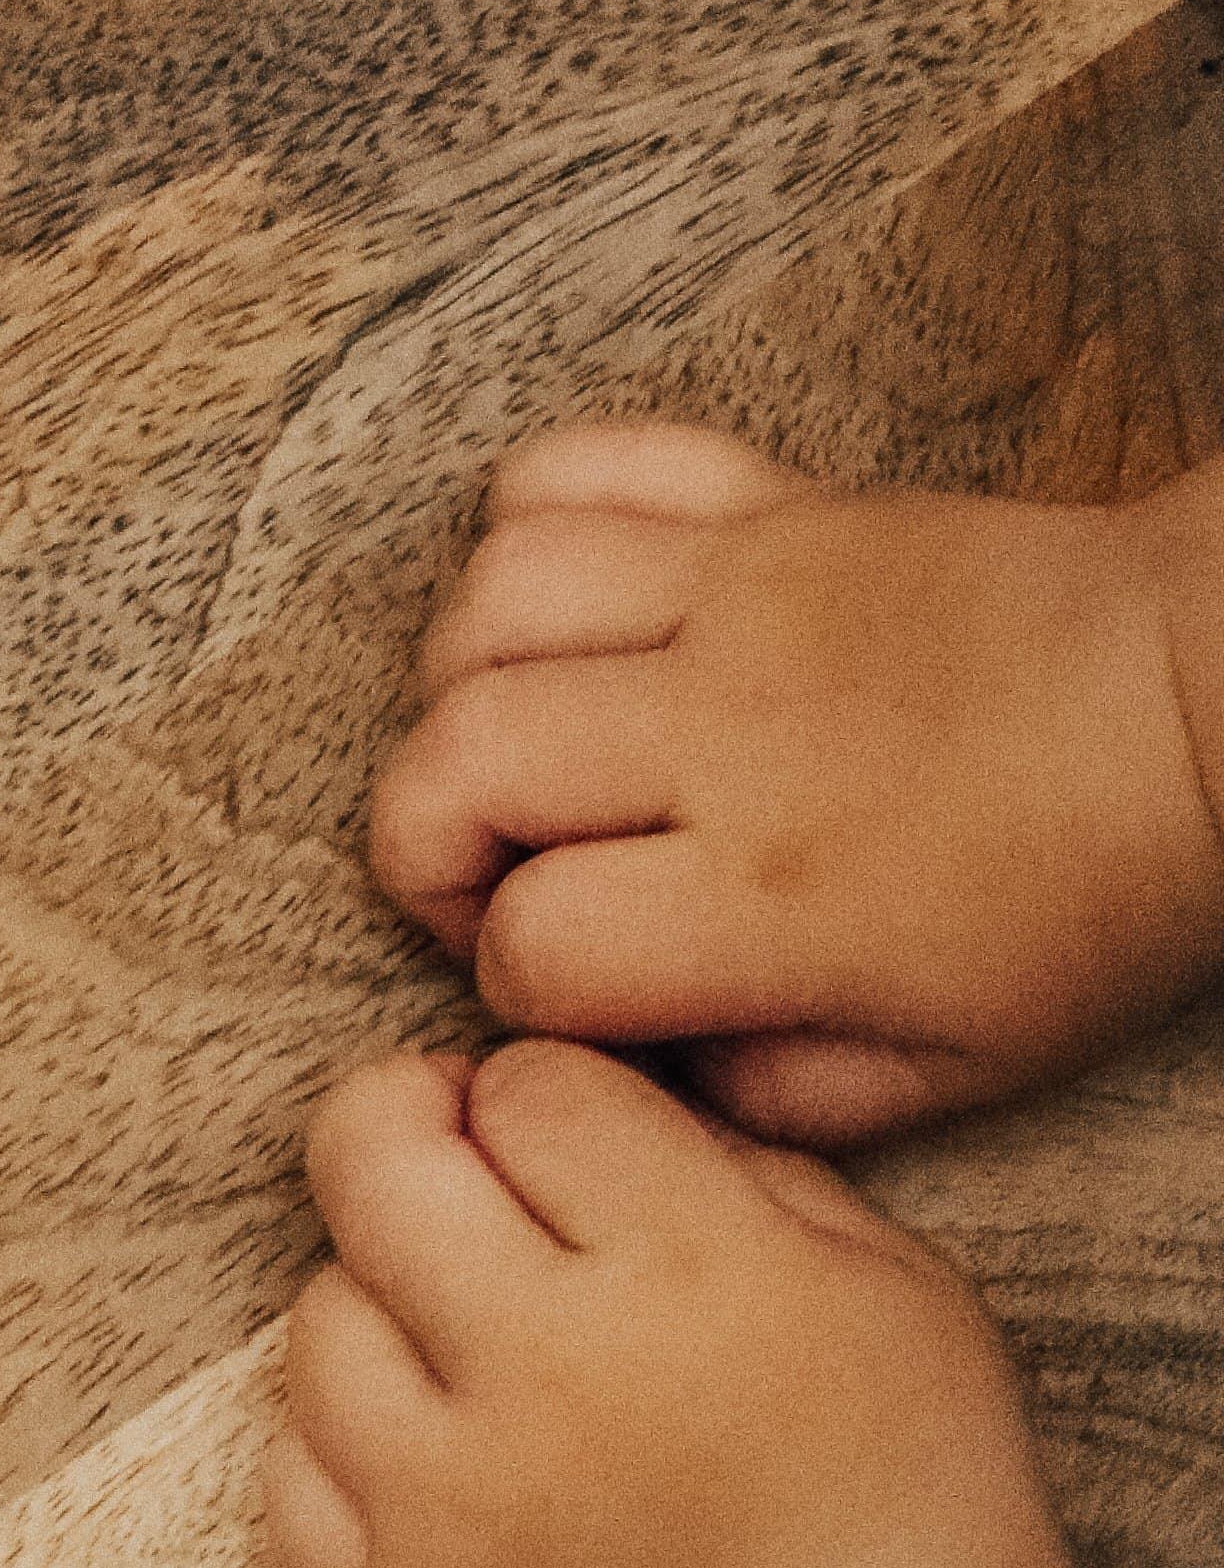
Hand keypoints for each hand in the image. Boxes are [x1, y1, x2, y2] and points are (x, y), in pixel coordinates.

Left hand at [270, 1041, 1075, 1567]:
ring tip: (458, 1336)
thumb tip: (565, 1098)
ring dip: (375, 1299)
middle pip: (374, 1165)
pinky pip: (284, 1469)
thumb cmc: (897, 1489)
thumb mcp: (883, 1271)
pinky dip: (338, 1441)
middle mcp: (538, 1370)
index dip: (531, 1091)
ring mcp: (441, 1497)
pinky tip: (422, 1448)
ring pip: (314, 1316)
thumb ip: (725, 1158)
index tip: (552, 1133)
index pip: (527, 1089)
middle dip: (403, 1126)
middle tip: (449, 1161)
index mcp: (684, 1266)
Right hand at [371, 422, 1223, 1142]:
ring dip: (458, 688)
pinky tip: (564, 610)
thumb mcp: (945, 1071)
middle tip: (490, 875)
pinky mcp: (768, 509)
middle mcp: (729, 732)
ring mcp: (743, 597)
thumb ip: (760, 1099)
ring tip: (518, 744)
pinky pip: (583, 468)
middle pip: (455, 764)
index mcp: (772, 894)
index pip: (531, 943)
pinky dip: (528, 522)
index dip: (514, 985)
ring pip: (488, 606)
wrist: (1215, 693)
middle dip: (422, 843)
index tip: (572, 988)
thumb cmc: (1090, 887)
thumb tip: (633, 1062)